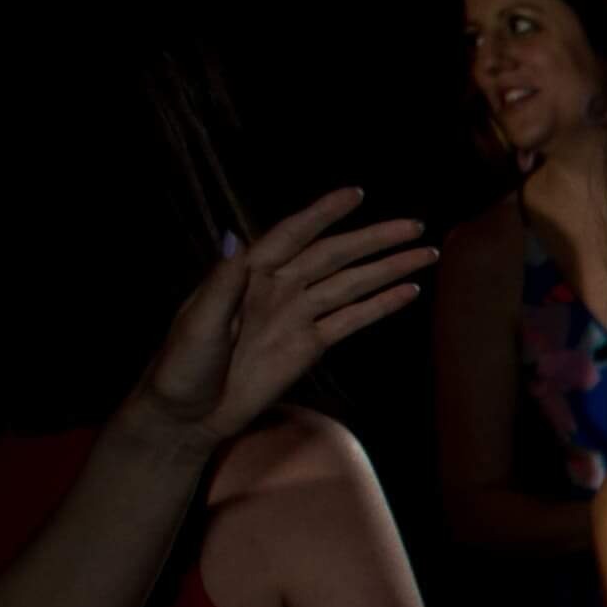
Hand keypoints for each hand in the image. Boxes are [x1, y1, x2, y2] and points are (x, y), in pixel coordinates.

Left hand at [124, 190, 437, 455]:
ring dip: (387, 269)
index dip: (323, 214)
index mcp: (248, 274)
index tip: (356, 195)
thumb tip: (236, 240)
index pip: (292, 235)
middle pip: (334, 256)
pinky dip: (381, 306)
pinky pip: (352, 320)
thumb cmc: (182, 364)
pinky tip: (409, 293)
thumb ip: (222, 285)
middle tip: (413, 227)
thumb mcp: (196, 323)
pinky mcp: (311, 346)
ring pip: (351, 285)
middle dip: (373, 240)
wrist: (190, 411)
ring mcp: (297, 316)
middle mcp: (279, 288)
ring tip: (424, 255)